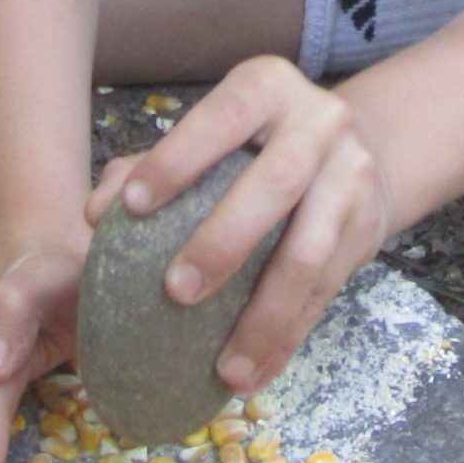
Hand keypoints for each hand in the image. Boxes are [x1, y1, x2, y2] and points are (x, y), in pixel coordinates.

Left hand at [86, 57, 396, 398]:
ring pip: (310, 253)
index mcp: (268, 89)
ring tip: (224, 369)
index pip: (222, 118)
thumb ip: (150, 165)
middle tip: (176, 293)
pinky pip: (326, 293)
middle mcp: (320, 123)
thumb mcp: (214, 134)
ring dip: (265, 317)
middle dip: (226, 241)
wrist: (359, 150)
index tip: (132, 208)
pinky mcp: (368, 229)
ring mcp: (352, 177)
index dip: (178, 159)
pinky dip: (287, 339)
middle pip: (278, 183)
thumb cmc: (257, 147)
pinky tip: (253, 374)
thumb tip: (95, 213)